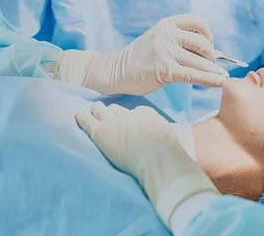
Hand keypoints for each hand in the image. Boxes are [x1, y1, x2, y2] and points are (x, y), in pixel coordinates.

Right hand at [57, 14, 229, 94]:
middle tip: (212, 65)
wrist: (116, 71)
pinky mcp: (164, 69)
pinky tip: (219, 82)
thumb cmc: (141, 59)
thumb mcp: (158, 40)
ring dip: (214, 70)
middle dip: (212, 56)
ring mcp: (165, 51)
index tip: (209, 46)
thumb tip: (211, 53)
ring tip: (222, 77)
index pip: (198, 21)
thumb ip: (179, 42)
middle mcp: (166, 34)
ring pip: (200, 61)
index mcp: (166, 24)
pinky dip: (210, 79)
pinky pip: (193, 75)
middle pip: (202, 42)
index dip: (209, 34)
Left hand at [76, 102, 218, 225]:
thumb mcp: (178, 143)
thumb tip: (186, 156)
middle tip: (108, 111)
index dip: (133, 116)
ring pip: (102, 110)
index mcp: (148, 115)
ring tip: (93, 108)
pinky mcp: (101, 131)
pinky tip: (77, 114)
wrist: (157, 156)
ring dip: (98, 110)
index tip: (132, 119)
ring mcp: (115, 121)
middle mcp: (131, 115)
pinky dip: (81, 116)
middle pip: (119, 109)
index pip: (138, 111)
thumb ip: (177, 143)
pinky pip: (87, 120)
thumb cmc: (170, 155)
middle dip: (114, 111)